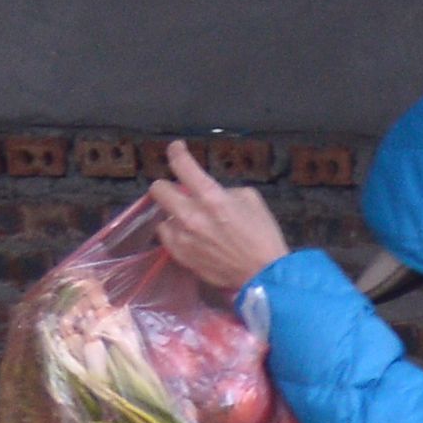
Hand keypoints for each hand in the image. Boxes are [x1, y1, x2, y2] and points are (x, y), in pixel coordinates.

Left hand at [147, 141, 290, 296]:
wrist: (264, 274)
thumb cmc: (263, 235)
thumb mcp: (252, 199)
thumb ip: (224, 191)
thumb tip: (207, 193)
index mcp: (212, 197)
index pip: (183, 166)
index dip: (176, 152)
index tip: (176, 149)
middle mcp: (191, 216)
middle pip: (158, 190)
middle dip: (166, 186)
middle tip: (177, 191)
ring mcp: (182, 238)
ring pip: (162, 216)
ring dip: (174, 215)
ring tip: (189, 221)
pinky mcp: (180, 255)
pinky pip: (166, 237)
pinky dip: (175, 233)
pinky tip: (190, 236)